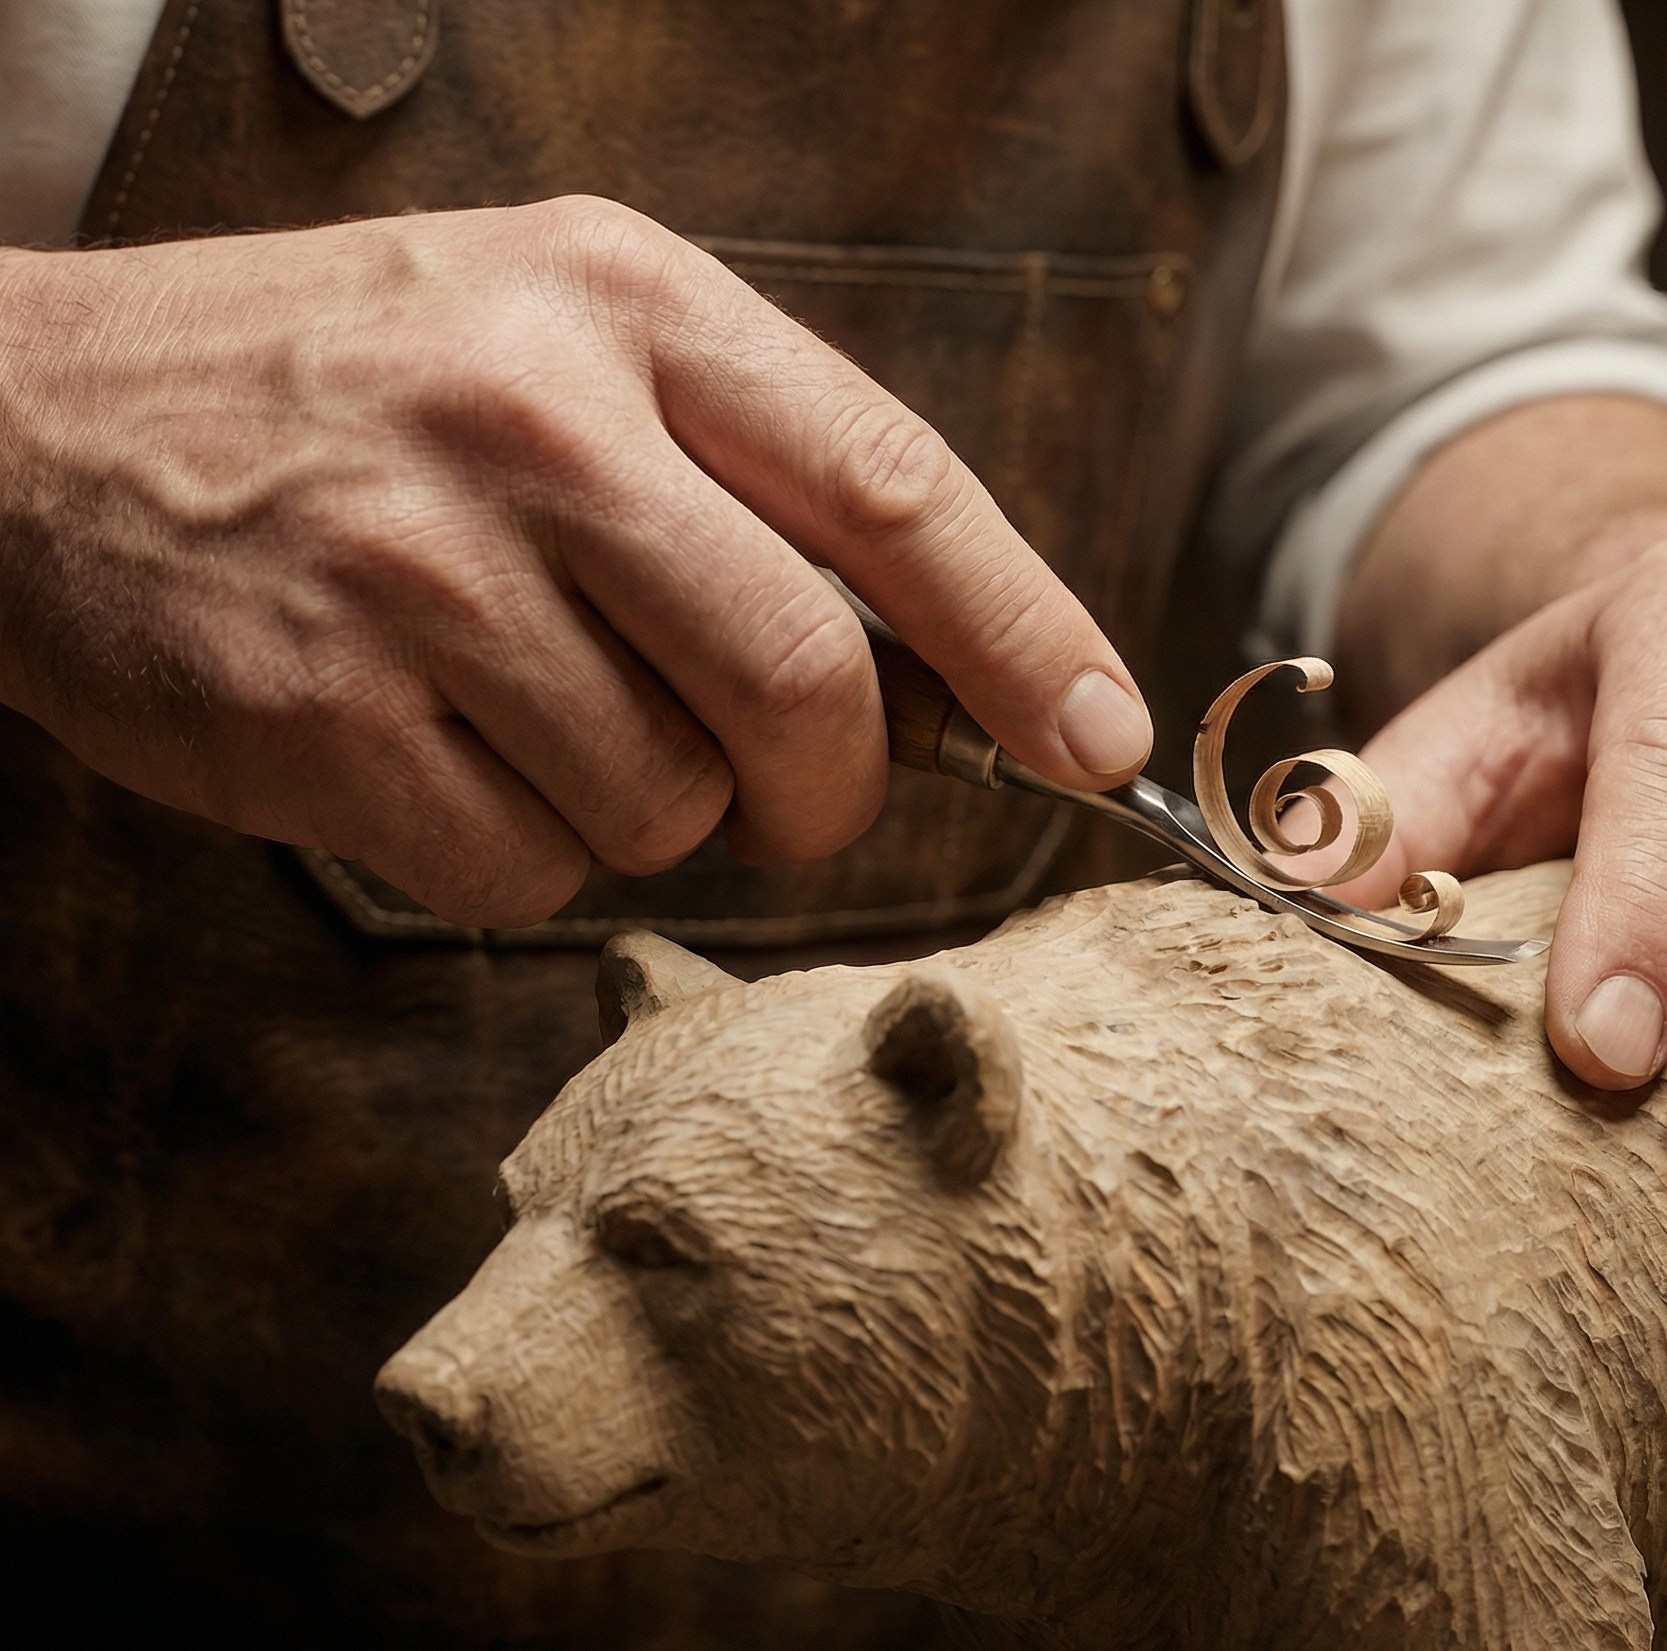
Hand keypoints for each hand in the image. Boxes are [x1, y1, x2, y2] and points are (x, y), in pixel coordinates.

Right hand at [0, 197, 1150, 926]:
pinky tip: (442, 760)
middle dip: (830, 784)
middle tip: (796, 795)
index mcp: (623, 305)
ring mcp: (417, 572)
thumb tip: (948, 681)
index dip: (1024, 632)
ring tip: (538, 713)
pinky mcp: (322, 716)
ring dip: (646, 806)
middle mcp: (530, 422)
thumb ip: (752, 477)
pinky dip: (522, 855)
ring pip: (664, 798)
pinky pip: (526, 869)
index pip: (891, 486)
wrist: (31, 421)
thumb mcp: (557, 339)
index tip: (1100, 736)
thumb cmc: (352, 395)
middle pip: (800, 680)